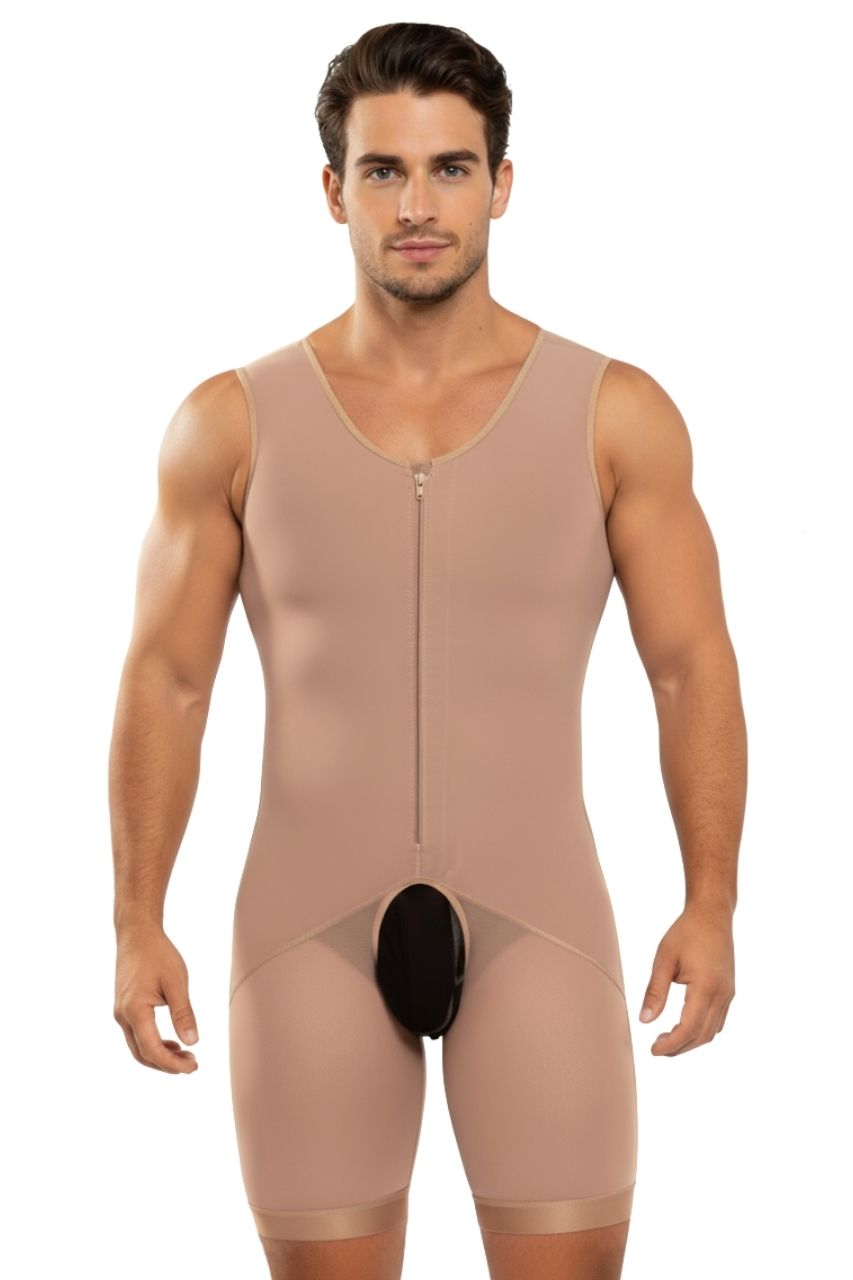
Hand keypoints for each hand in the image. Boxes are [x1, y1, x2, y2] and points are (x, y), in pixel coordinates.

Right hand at [114, 924, 199, 1072]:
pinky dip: (153, 1044)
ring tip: (185, 1055)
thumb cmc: (158, 954)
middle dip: (167, 1065)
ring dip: (160, 1056)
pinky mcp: (124, 1008)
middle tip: (192, 1065)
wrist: (136, 934)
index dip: (172, 1064)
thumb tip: (193, 1042)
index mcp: (135, 1010)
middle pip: (142, 1054)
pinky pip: (136, 1035)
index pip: (152, 1050)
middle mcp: (122, 1016)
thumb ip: (183, 1014)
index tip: (193, 1067)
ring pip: (137, 1047)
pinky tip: (172, 1043)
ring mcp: (120, 1013)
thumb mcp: (177, 982)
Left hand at [639, 903, 734, 1055]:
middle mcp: (722, 994)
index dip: (672, 1044)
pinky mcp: (729, 991)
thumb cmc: (685, 933)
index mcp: (706, 986)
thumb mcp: (664, 958)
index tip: (653, 1050)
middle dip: (679, 1047)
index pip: (689, 1028)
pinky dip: (701, 1030)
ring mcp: (728, 994)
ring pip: (712, 1031)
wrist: (712, 915)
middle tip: (656, 1047)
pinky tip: (683, 1026)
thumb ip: (655, 991)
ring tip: (666, 1039)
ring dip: (690, 1041)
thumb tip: (644, 1021)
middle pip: (702, 1035)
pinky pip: (717, 1021)